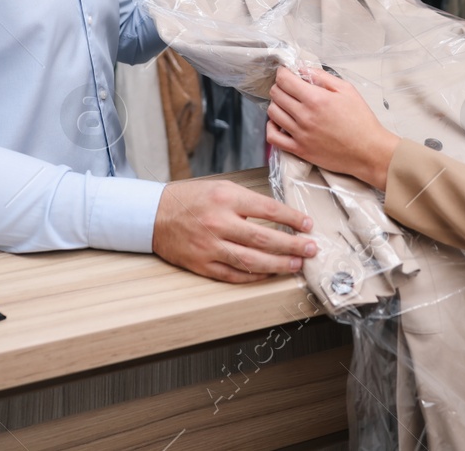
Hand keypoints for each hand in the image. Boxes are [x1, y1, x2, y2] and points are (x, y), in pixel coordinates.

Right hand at [152, 177, 316, 283]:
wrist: (153, 215)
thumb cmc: (189, 199)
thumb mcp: (221, 188)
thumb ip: (247, 201)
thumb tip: (279, 215)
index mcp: (226, 199)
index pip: (268, 210)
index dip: (292, 219)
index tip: (308, 224)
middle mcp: (219, 223)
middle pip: (264, 239)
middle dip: (293, 245)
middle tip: (311, 248)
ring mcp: (210, 246)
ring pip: (252, 261)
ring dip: (279, 265)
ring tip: (296, 264)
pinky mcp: (202, 264)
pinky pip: (234, 274)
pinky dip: (254, 276)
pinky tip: (269, 274)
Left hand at [266, 66, 399, 190]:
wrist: (368, 151)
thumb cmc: (361, 120)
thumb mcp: (347, 90)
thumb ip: (322, 76)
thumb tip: (302, 69)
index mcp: (316, 99)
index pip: (285, 80)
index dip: (282, 72)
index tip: (285, 72)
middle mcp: (304, 116)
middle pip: (276, 94)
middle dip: (280, 86)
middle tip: (288, 87)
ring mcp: (300, 134)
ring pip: (273, 113)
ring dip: (276, 104)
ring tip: (287, 103)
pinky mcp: (299, 150)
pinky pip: (273, 138)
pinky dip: (271, 127)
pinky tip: (280, 122)